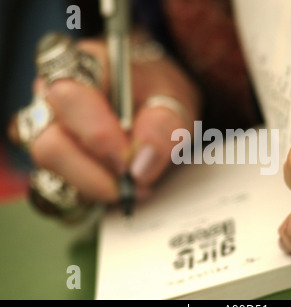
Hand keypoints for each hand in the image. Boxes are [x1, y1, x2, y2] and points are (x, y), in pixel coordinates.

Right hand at [8, 36, 200, 203]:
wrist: (151, 94)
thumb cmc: (157, 88)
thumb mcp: (175, 98)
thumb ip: (163, 127)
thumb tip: (139, 168)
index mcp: (81, 67)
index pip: (70, 100)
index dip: (97, 136)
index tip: (128, 161)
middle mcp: (52, 99)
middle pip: (51, 145)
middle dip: (95, 174)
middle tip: (136, 183)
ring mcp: (50, 131)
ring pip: (53, 171)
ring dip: (95, 186)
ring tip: (136, 186)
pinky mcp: (57, 159)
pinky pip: (62, 186)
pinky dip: (94, 192)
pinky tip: (122, 187)